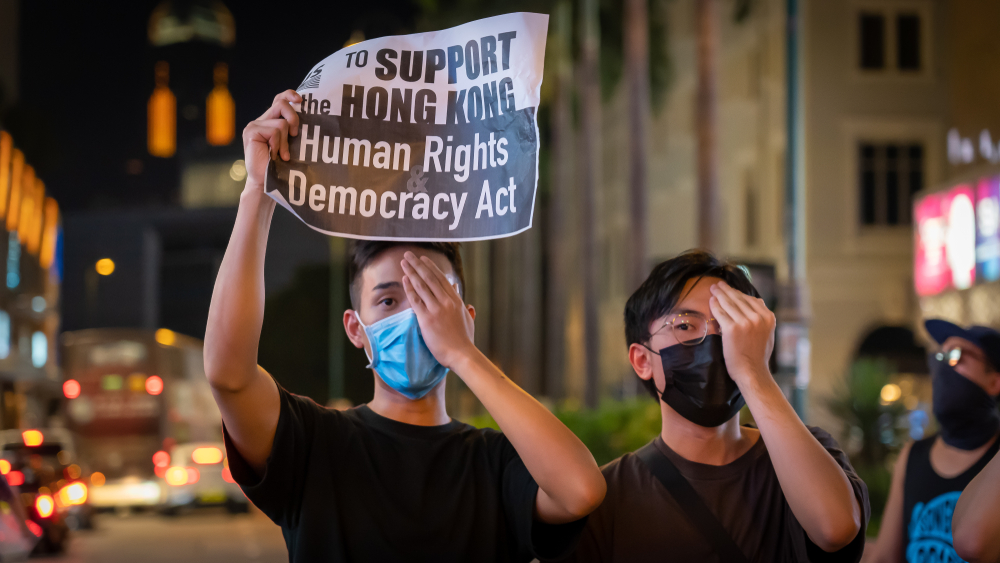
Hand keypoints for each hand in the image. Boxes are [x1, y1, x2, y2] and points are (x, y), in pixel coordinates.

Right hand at [242, 90, 300, 186]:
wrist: (266, 182)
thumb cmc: (280, 166)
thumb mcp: (289, 144)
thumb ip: (292, 130)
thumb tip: (310, 116)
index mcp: (270, 121)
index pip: (279, 99)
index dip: (290, 95)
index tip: (301, 100)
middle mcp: (261, 120)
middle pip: (281, 104)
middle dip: (294, 118)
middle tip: (295, 135)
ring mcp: (255, 125)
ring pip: (281, 122)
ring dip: (285, 141)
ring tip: (282, 155)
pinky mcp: (252, 131)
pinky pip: (275, 131)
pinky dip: (279, 144)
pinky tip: (275, 155)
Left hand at [399, 252, 476, 369]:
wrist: (462, 354)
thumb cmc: (465, 340)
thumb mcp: (467, 320)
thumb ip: (464, 307)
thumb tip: (462, 297)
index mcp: (456, 301)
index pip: (441, 279)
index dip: (431, 268)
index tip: (423, 259)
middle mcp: (446, 301)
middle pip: (430, 278)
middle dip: (418, 264)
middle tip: (409, 255)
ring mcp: (436, 309)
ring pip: (422, 285)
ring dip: (411, 272)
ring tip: (403, 262)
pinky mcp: (427, 319)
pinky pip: (415, 300)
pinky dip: (409, 288)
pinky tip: (404, 279)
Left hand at [709, 281, 774, 384]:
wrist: (752, 372)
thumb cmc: (757, 355)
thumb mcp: (767, 333)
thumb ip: (762, 317)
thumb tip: (758, 301)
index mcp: (768, 317)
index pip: (750, 299)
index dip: (738, 293)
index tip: (730, 289)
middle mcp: (758, 318)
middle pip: (738, 299)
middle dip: (726, 290)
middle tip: (718, 285)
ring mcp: (745, 322)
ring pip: (729, 303)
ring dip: (719, 294)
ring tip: (713, 289)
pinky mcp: (732, 329)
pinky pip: (720, 312)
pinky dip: (714, 305)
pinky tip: (711, 301)